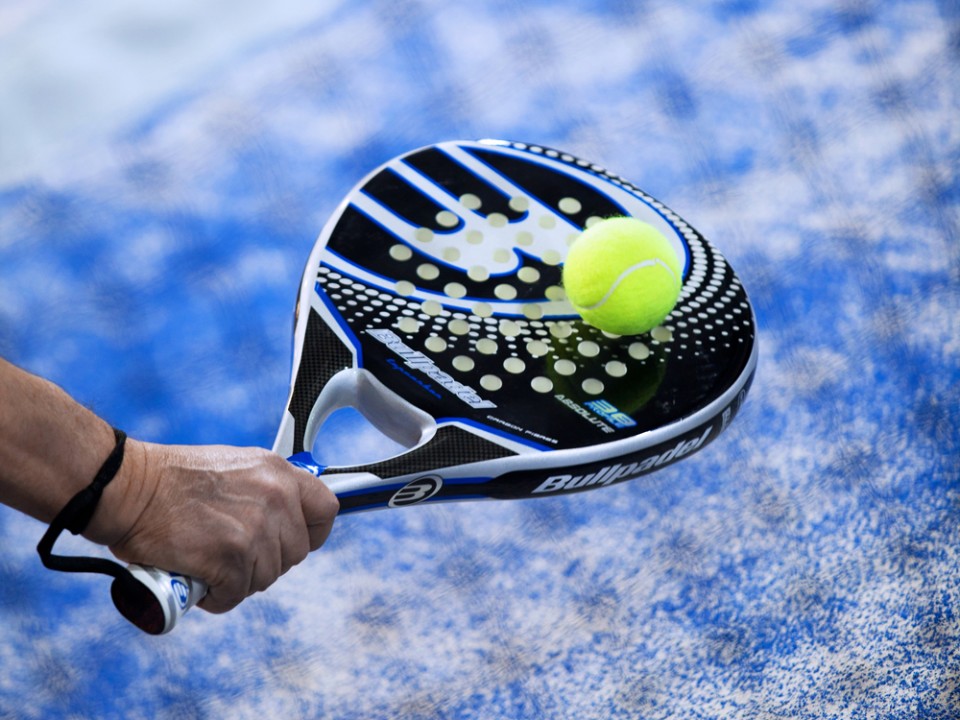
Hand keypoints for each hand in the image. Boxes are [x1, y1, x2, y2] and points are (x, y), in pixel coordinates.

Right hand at [85, 440, 338, 613]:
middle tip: (234, 556)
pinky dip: (218, 597)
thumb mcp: (234, 467)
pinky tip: (200, 582)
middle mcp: (276, 498)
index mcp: (278, 472)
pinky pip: (237, 595)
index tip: (294, 542)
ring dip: (240, 580)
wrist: (128, 487)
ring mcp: (256, 530)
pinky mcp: (232, 559)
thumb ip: (264, 489)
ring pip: (267, 577)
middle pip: (296, 553)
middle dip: (268, 561)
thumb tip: (282, 518)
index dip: (313, 533)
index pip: (326, 509)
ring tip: (210, 564)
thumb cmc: (170, 480)